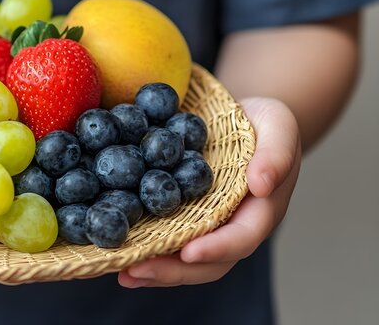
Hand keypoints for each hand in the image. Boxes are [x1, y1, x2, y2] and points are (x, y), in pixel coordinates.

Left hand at [118, 97, 300, 287]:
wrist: (244, 121)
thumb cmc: (265, 124)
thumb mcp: (278, 126)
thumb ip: (276, 153)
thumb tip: (261, 185)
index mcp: (261, 211)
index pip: (242, 238)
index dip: (217, 248)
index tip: (188, 252)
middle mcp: (233, 228)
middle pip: (208, 263)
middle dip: (173, 271)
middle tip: (136, 271)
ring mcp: (207, 228)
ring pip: (183, 261)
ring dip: (153, 271)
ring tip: (122, 273)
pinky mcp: (182, 219)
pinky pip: (165, 240)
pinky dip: (143, 251)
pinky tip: (116, 255)